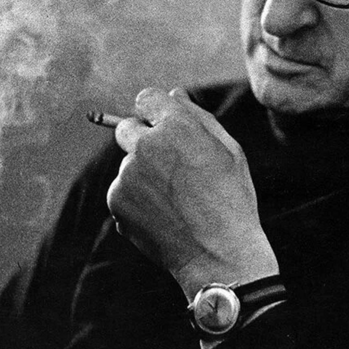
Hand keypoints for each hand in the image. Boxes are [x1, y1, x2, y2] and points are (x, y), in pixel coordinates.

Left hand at [107, 87, 278, 300]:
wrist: (219, 254)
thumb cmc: (231, 198)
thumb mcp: (229, 150)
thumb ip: (198, 116)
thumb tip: (175, 93)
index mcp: (176, 127)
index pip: (146, 98)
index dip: (156, 111)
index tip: (164, 125)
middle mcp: (146, 145)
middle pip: (126, 127)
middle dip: (141, 138)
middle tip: (168, 164)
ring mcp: (128, 174)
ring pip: (127, 163)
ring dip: (142, 173)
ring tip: (174, 199)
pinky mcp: (117, 201)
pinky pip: (122, 190)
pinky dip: (136, 198)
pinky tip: (163, 214)